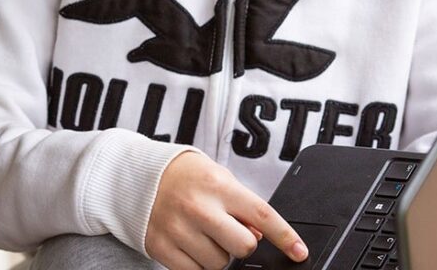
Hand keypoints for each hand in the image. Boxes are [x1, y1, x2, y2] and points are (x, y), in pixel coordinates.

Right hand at [146, 151, 307, 269]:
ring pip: (219, 264)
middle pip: (243, 246)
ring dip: (220, 256)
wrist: (137, 176)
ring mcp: (178, 229)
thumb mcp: (218, 179)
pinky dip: (200, 266)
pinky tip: (193, 247)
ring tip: (205, 235)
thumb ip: (240, 206)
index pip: (261, 215)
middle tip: (230, 232)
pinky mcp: (161, 247)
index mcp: (217, 186)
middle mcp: (198, 208)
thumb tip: (259, 237)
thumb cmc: (185, 177)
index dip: (285, 236)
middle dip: (243, 244)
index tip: (299, 252)